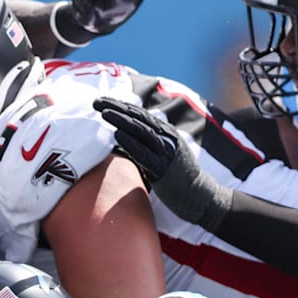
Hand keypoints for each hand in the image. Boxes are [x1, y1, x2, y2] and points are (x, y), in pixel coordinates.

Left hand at [94, 97, 232, 228]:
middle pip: (137, 118)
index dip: (120, 106)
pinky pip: (143, 153)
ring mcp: (165, 152)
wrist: (200, 196)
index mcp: (165, 133)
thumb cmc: (179, 178)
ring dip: (120, 120)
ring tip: (104, 113)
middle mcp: (166, 138)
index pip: (139, 114)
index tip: (102, 101)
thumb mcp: (165, 154)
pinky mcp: (163, 168)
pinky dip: (130, 142)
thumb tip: (125, 139)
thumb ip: (148, 145)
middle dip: (116, 107)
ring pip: (140, 130)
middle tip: (96, 101)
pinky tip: (117, 134)